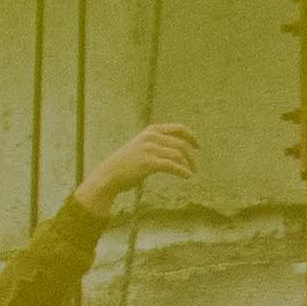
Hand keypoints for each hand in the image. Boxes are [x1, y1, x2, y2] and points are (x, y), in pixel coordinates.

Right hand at [74, 121, 197, 212]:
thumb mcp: (141, 147)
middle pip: (180, 144)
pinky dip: (182, 171)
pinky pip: (172, 166)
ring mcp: (150, 149)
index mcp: (152, 131)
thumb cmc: (125, 165)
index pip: (178, 129)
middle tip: (195, 167)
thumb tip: (176, 153)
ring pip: (178, 155)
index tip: (197, 146)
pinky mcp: (149, 163)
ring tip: (191, 173)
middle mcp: (152, 137)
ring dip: (188, 165)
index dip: (191, 136)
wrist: (108, 175)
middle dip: (190, 156)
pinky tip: (188, 176)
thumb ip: (157, 145)